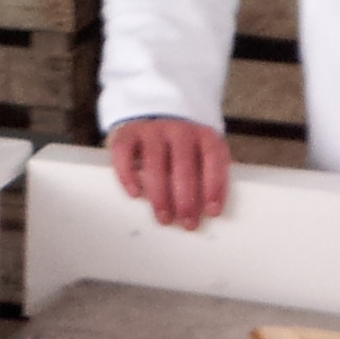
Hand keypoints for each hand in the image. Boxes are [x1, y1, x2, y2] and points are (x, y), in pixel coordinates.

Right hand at [109, 117, 231, 230]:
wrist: (153, 115)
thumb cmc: (182, 150)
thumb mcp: (201, 155)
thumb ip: (206, 176)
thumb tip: (208, 212)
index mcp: (203, 135)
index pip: (213, 158)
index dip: (214, 185)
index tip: (212, 211)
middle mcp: (179, 130)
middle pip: (184, 164)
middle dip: (187, 198)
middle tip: (187, 223)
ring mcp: (152, 130)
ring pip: (155, 162)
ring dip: (160, 194)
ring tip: (164, 217)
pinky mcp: (127, 134)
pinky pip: (125, 154)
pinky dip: (128, 175)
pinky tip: (135, 193)